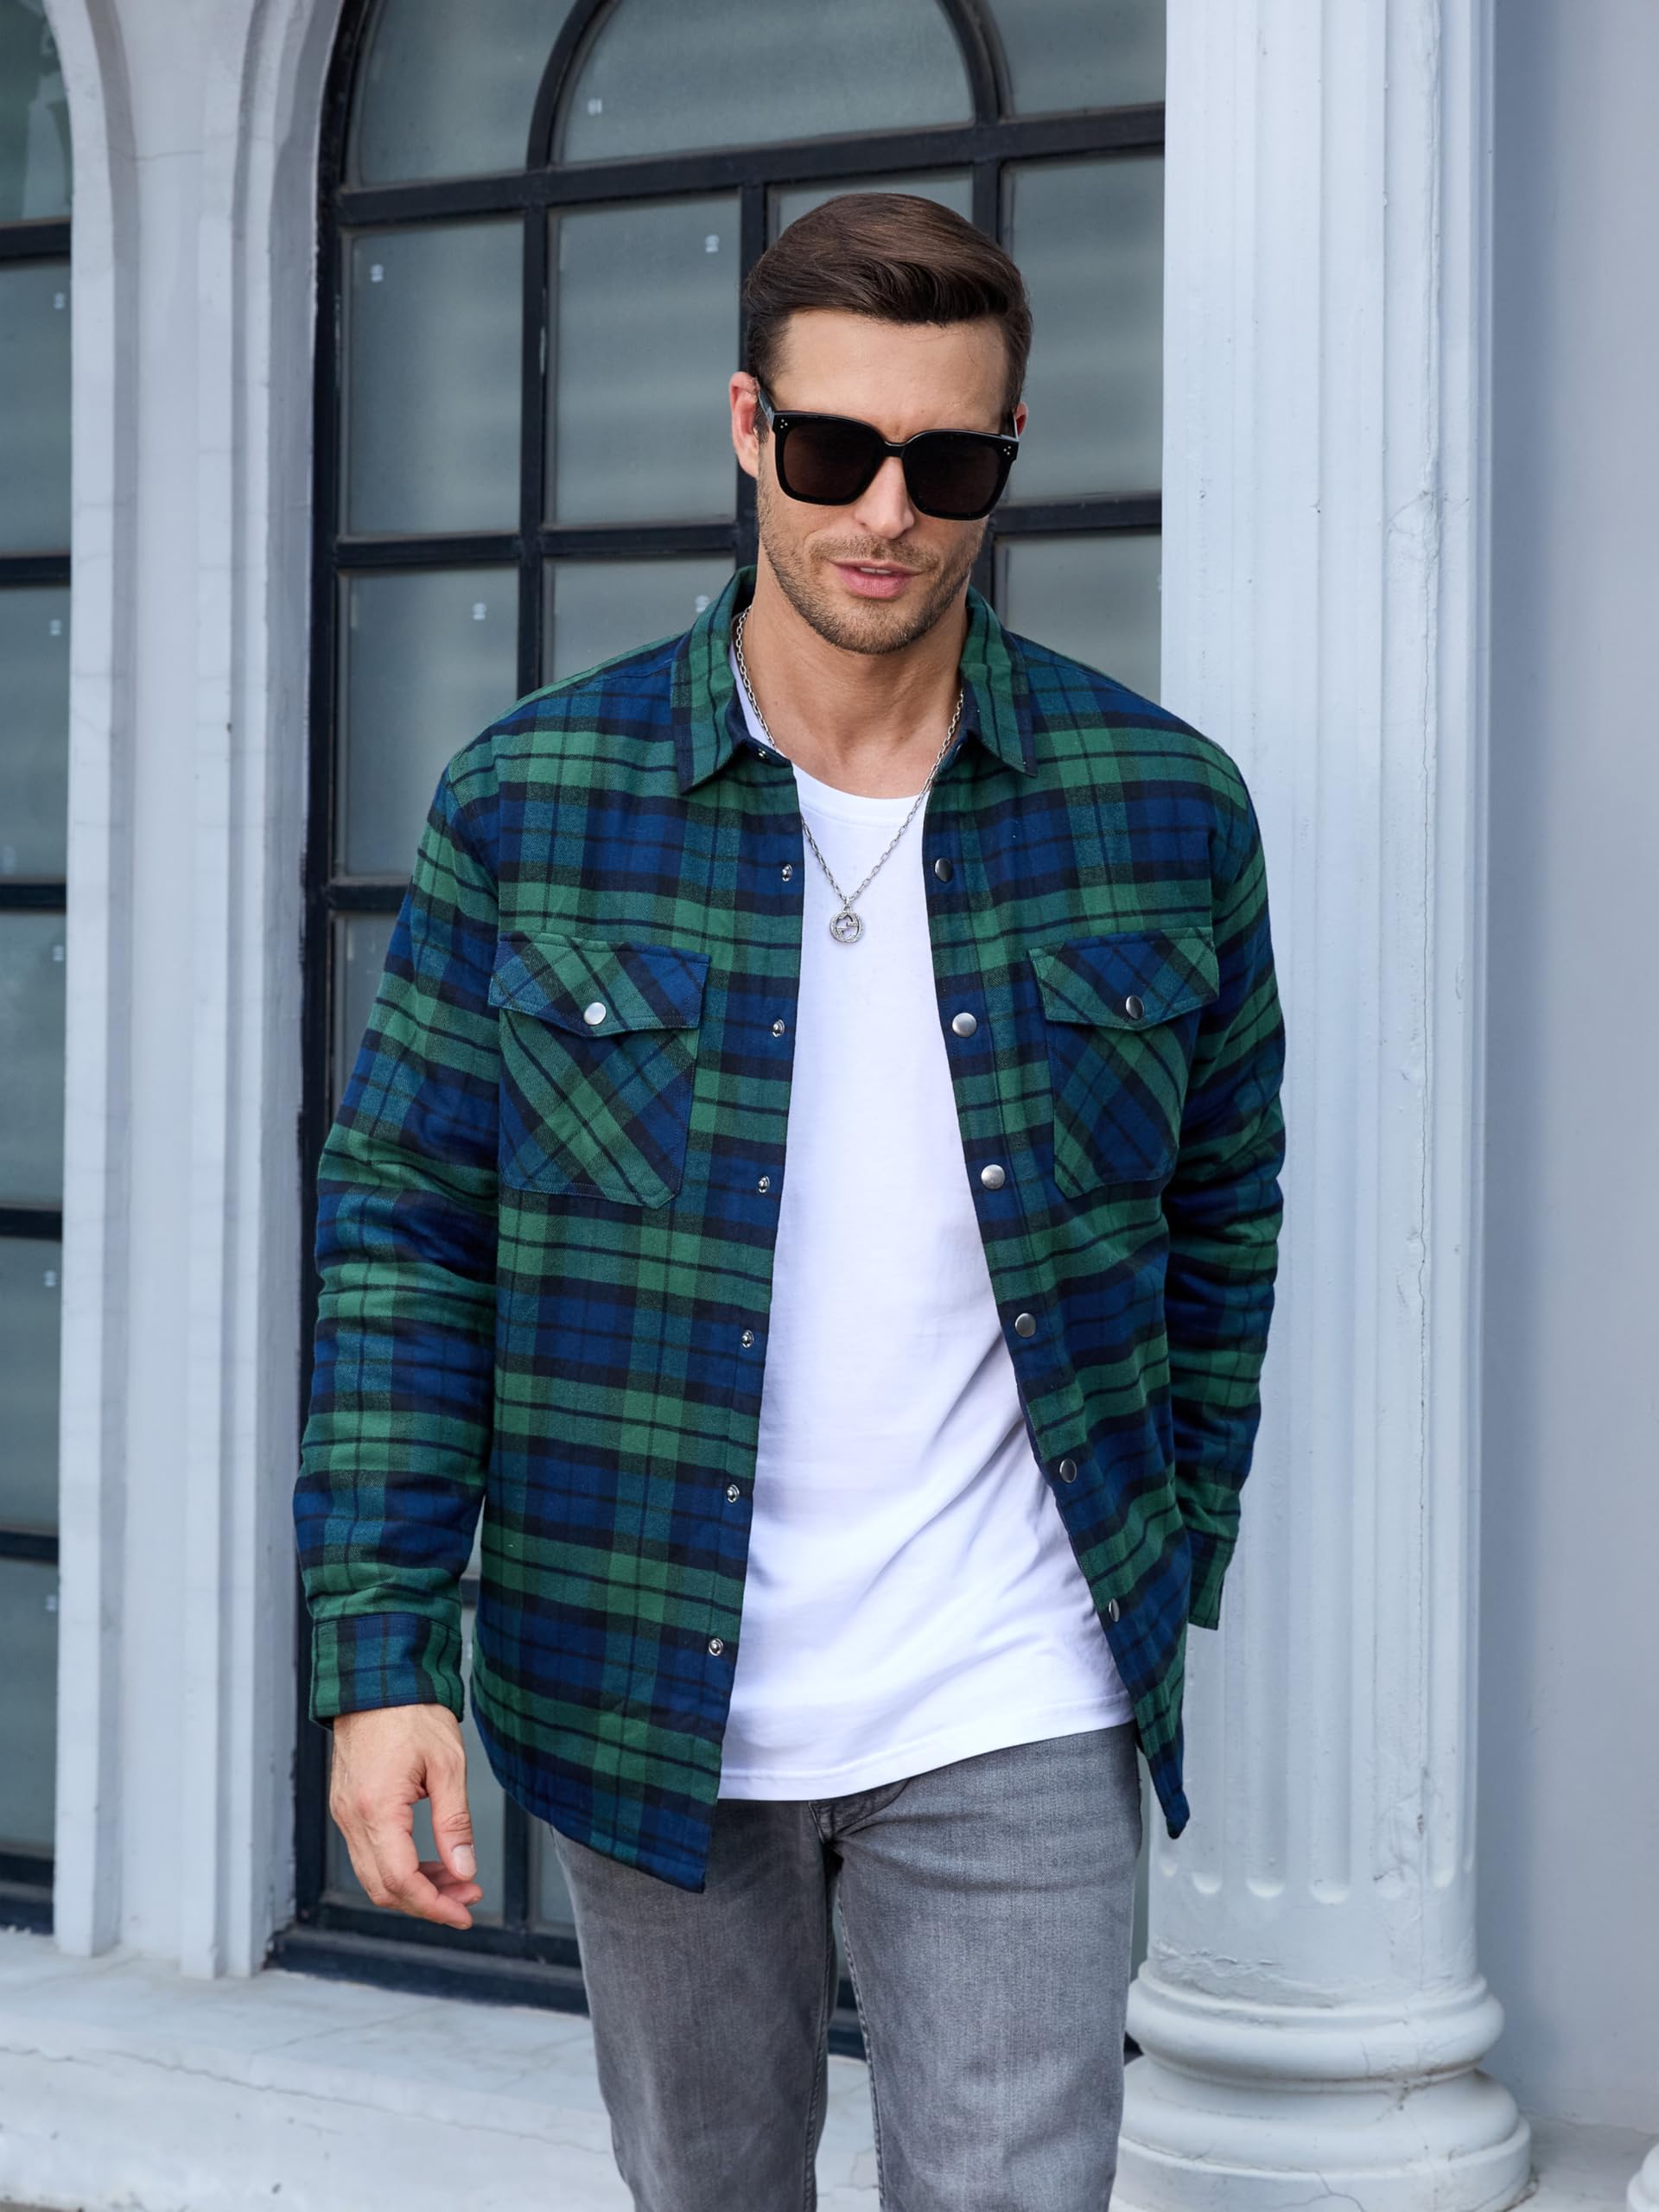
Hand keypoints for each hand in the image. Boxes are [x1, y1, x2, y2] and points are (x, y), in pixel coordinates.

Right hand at [328, 1704, 484, 1928]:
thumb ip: (454, 1824)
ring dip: (416, 1887)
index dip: (434, 1906)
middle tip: (468, 1896)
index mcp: (375, 1809)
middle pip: (383, 1888)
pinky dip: (400, 1867)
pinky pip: (369, 1854)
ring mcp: (344, 1814)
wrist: (378, 1680)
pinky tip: (431, 1860)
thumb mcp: (447, 1765)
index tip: (464, 1913)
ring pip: (374, 1875)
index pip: (401, 1881)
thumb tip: (464, 1870)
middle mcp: (351, 1818)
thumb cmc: (413, 1712)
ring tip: (458, 1878)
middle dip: (428, 1902)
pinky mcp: (347, 1808)